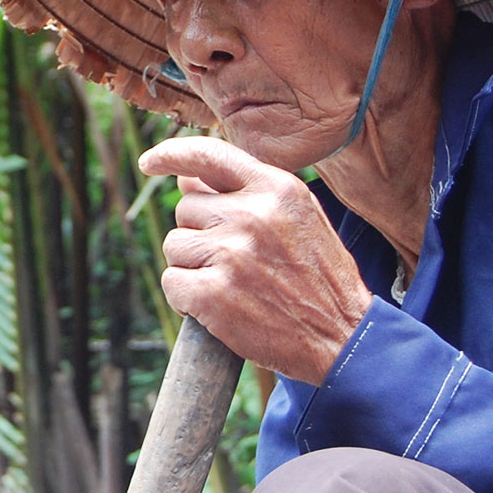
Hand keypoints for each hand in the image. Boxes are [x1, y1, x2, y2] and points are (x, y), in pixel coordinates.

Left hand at [139, 137, 371, 385]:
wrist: (343, 337)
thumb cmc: (319, 278)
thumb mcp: (298, 218)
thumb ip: (248, 192)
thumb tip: (185, 178)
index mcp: (276, 188)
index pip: (209, 154)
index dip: (171, 155)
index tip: (150, 162)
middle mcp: (251, 214)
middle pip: (186, 209)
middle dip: (200, 235)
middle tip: (236, 263)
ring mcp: (230, 254)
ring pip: (175, 246)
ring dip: (193, 267)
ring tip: (233, 285)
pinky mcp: (212, 293)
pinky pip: (172, 282)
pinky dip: (185, 298)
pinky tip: (218, 308)